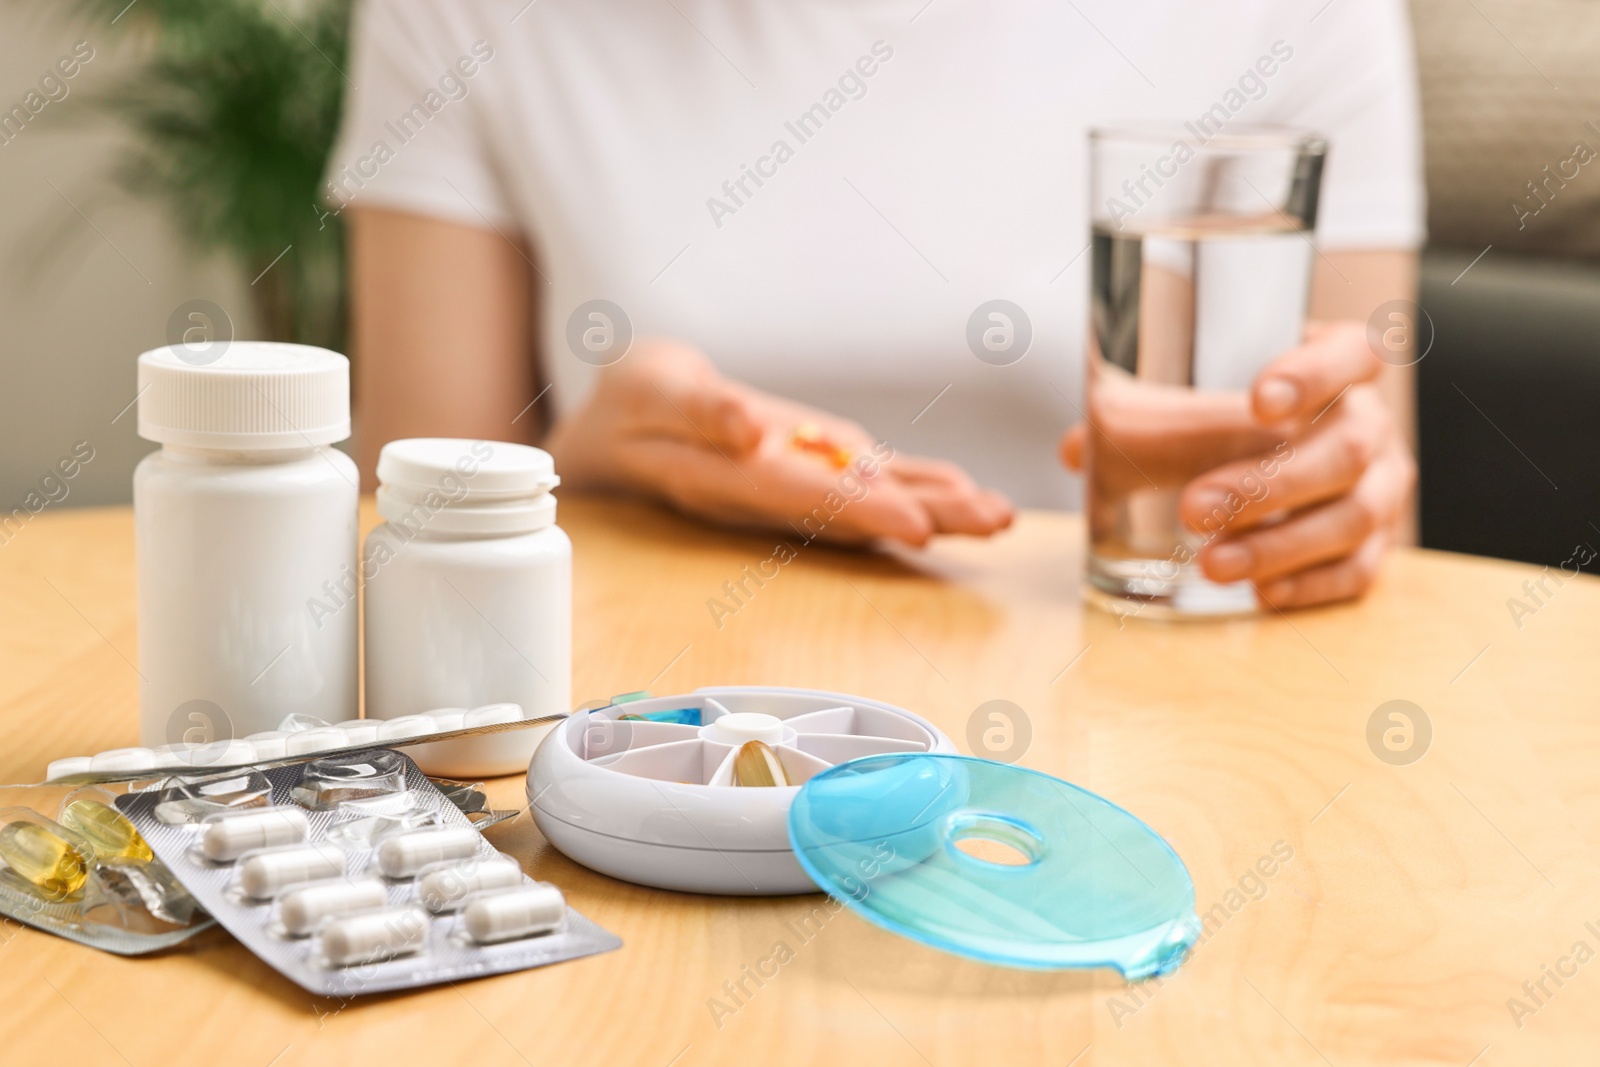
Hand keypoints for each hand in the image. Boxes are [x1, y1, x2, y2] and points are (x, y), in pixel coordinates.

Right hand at [546, 339, 1013, 545]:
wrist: (628, 418)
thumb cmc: (633, 403)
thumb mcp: (651, 392)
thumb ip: (699, 413)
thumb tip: (750, 431)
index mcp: (733, 481)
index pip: (806, 502)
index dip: (864, 515)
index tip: (917, 526)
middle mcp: (776, 493)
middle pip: (860, 513)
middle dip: (928, 517)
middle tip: (994, 521)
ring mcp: (799, 480)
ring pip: (876, 498)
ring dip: (939, 508)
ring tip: (1000, 515)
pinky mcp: (811, 462)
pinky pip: (871, 479)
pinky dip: (918, 483)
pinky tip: (964, 490)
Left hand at [1061, 322, 1414, 607]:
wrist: (1290, 454)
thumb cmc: (1234, 415)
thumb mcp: (1197, 397)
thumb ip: (1141, 417)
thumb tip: (1081, 448)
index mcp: (1340, 364)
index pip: (1355, 354)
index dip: (1315, 375)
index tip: (1257, 401)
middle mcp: (1372, 422)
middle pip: (1348, 448)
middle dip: (1269, 484)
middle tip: (1195, 509)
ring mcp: (1383, 486)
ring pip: (1353, 516)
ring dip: (1278, 545)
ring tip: (1211, 565)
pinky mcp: (1377, 544)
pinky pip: (1357, 570)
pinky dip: (1308, 585)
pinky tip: (1260, 593)